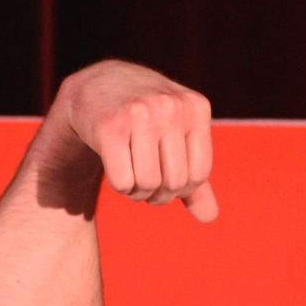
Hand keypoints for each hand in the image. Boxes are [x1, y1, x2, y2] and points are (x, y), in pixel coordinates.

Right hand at [47, 60, 218, 221]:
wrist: (96, 87)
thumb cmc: (145, 119)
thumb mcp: (177, 138)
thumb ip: (196, 178)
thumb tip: (210, 218)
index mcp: (196, 107)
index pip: (199, 174)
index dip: (182, 189)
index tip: (165, 178)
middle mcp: (170, 106)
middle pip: (175, 182)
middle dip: (159, 194)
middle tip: (145, 180)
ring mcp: (140, 113)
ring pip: (148, 185)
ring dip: (137, 192)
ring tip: (131, 175)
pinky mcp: (109, 127)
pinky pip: (123, 183)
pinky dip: (120, 187)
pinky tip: (116, 169)